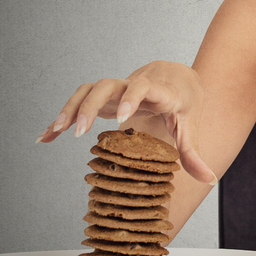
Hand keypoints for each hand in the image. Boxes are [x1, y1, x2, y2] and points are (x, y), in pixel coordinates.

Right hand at [35, 61, 216, 182]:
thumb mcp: (191, 125)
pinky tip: (46, 136)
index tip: (120, 117)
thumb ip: (195, 153)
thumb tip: (209, 179)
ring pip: (89, 90)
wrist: (177, 76)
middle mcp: (133, 85)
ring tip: (56, 131)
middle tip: (80, 131)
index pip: (143, 88)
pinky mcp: (104, 97)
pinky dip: (62, 116)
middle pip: (108, 86)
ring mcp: (116, 89)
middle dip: (91, 106)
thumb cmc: (184, 102)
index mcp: (158, 90)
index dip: (131, 99)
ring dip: (71, 108)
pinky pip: (79, 101)